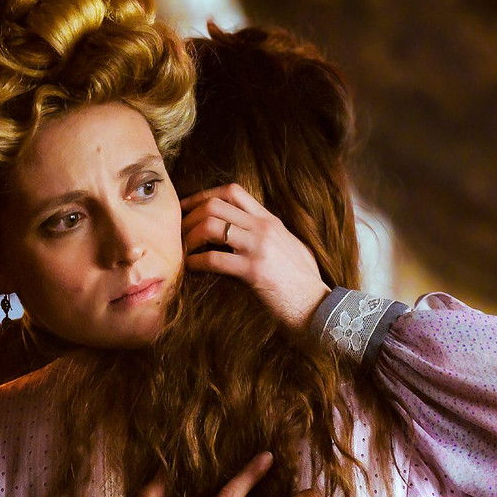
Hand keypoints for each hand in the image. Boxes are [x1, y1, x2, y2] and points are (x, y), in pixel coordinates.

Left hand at [181, 184, 330, 329]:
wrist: (317, 305)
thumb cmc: (303, 280)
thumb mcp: (288, 245)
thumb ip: (267, 233)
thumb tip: (243, 230)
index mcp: (270, 220)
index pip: (232, 191)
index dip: (204, 195)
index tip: (187, 207)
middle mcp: (263, 228)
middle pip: (215, 204)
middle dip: (190, 216)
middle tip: (179, 232)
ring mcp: (259, 248)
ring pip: (211, 226)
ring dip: (190, 237)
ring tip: (183, 251)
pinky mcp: (254, 271)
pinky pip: (215, 259)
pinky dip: (196, 262)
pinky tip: (192, 267)